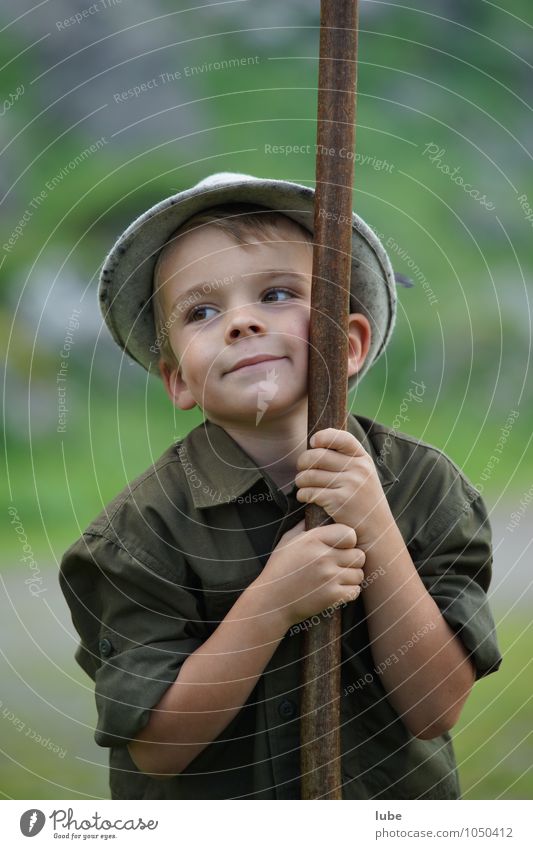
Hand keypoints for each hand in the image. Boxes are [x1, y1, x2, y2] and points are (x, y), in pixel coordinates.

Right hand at [253, 519, 365, 627]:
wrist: (271, 601)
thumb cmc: (279, 570)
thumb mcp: (287, 542)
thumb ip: (304, 526)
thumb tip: (316, 512)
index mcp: (313, 540)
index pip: (350, 534)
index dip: (348, 541)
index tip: (341, 547)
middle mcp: (323, 557)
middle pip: (359, 555)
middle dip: (352, 560)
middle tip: (341, 565)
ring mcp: (329, 577)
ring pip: (359, 574)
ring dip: (350, 577)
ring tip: (336, 578)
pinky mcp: (332, 596)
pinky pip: (355, 591)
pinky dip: (348, 592)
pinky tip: (336, 590)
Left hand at [294, 428, 391, 548]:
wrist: (376, 531)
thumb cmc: (363, 502)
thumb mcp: (363, 475)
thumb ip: (346, 459)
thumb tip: (316, 443)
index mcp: (363, 459)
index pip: (341, 437)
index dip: (322, 436)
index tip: (313, 442)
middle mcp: (358, 469)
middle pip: (317, 456)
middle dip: (303, 462)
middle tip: (301, 469)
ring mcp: (350, 485)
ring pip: (310, 475)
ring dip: (300, 480)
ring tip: (302, 485)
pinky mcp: (339, 501)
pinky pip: (310, 492)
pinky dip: (302, 494)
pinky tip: (305, 497)